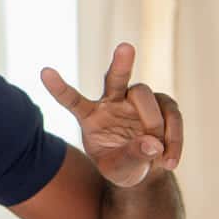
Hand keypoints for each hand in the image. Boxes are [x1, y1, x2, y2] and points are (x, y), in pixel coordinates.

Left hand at [40, 43, 182, 187]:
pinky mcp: (162, 103)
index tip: (44, 72)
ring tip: (157, 156)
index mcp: (89, 115)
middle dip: (120, 63)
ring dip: (154, 124)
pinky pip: (171, 113)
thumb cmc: (122, 167)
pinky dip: (174, 138)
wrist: (145, 169)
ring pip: (145, 95)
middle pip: (114, 78)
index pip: (71, 99)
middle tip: (126, 47)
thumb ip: (130, 158)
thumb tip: (153, 143)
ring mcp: (136, 100)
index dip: (59, 87)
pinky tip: (168, 161)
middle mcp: (111, 101)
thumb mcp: (119, 171)